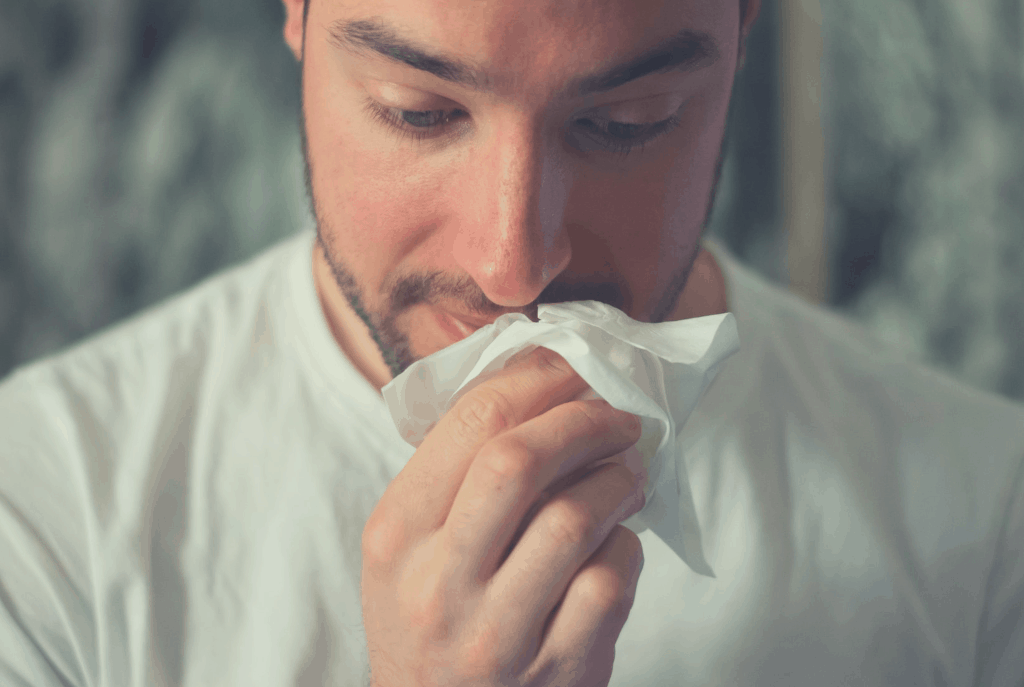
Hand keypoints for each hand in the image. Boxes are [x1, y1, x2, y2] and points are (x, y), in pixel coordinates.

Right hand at [361, 346, 646, 686]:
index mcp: (396, 534)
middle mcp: (437, 583)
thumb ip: (455, 471)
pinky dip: (626, 546)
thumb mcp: (408, 547)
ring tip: (627, 472)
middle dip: (583, 421)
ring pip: (574, 520)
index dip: (537, 377)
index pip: (471, 422)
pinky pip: (610, 582)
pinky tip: (616, 541)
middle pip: (519, 461)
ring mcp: (497, 632)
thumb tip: (542, 379)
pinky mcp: (556, 670)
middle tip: (617, 415)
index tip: (573, 366)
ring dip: (617, 480)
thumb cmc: (430, 618)